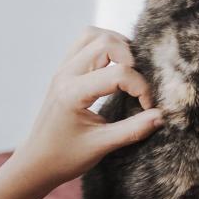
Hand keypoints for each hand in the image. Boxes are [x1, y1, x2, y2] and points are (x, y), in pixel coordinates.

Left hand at [9, 26, 162, 192]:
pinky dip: (104, 48)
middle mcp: (65, 75)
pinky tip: (114, 68)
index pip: (118, 73)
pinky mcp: (63, 71)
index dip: (141, 88)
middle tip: (139, 83)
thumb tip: (162, 116)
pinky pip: (84, 44)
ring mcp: (62, 70)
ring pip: (93, 35)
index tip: (148, 107)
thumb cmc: (64, 158)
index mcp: (72, 93)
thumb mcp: (101, 146)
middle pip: (106, 42)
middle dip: (131, 58)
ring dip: (117, 46)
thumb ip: (133, 130)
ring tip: (130, 70)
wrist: (36, 163)